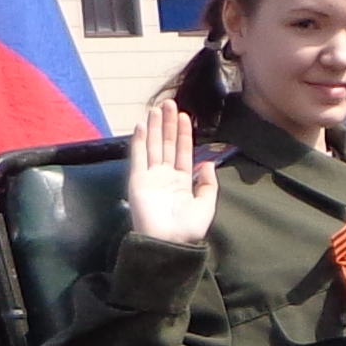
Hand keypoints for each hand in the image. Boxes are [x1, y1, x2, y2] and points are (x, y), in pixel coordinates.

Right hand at [124, 88, 217, 249]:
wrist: (169, 243)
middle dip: (168, 125)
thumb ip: (208, 183)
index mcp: (182, 182)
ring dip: (154, 128)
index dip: (183, 134)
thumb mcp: (206, 204)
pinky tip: (141, 125)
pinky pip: (138, 157)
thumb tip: (207, 163)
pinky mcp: (137, 181)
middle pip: (166, 144)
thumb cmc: (188, 227)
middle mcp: (165, 176)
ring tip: (157, 108)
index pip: (182, 152)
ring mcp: (150, 177)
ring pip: (152, 146)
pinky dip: (139, 141)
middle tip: (170, 103)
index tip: (185, 116)